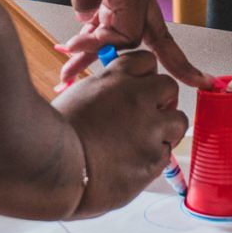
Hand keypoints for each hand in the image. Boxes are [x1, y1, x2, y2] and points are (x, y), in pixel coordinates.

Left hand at [41, 0, 207, 87]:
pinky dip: (91, 31)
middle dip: (161, 62)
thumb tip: (89, 24)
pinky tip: (74, 42)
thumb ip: (88, 2)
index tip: (77, 52)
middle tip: (195, 84)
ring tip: (70, 71)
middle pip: (151, 34)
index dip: (104, 49)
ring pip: (120, 26)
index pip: (131, 34)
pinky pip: (106, 12)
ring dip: (101, 49)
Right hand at [52, 47, 185, 216]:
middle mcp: (138, 98)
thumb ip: (103, 91)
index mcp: (116, 79)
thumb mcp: (77, 96)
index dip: (144, 76)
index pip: (146, 62)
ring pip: (178, 122)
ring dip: (166, 131)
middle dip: (162, 101)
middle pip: (169, 87)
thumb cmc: (53, 136)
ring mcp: (150, 129)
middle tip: (150, 116)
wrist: (53, 171)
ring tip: (143, 143)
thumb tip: (113, 94)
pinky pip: (166, 155)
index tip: (142, 88)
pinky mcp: (154, 159)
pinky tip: (131, 165)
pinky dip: (153, 160)